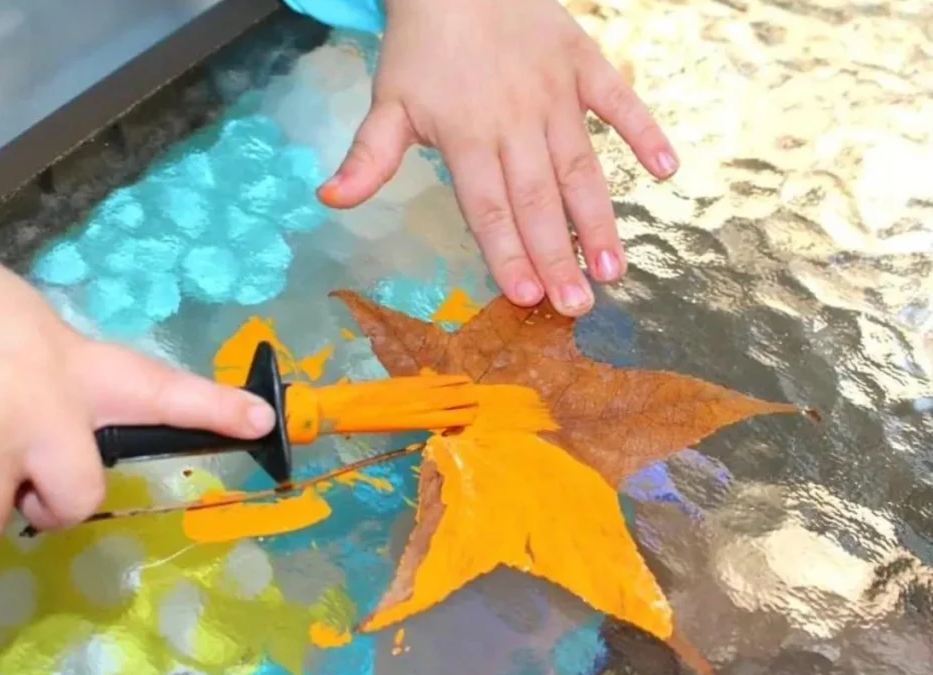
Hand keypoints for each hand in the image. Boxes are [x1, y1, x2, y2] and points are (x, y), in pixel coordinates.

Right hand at [0, 211, 275, 548]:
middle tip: (4, 475)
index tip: (259, 421)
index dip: (214, 408)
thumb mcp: (16, 327)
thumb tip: (50, 443)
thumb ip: (49, 382)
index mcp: (68, 363)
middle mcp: (37, 407)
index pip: (160, 388)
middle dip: (39, 504)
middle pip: (73, 503)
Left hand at [318, 0, 677, 316]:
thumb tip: (329, 201)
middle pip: (537, 199)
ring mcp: (555, 94)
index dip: (506, 252)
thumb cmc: (422, 46)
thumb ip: (369, 157)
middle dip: (557, 256)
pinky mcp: (584, 64)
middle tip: (577, 305)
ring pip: (580, 165)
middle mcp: (515, 121)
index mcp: (467, 135)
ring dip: (599, 218)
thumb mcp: (388, 101)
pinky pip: (619, 100)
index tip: (524, 297)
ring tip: (614, 267)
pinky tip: (667, 169)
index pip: (487, 207)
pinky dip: (643, 130)